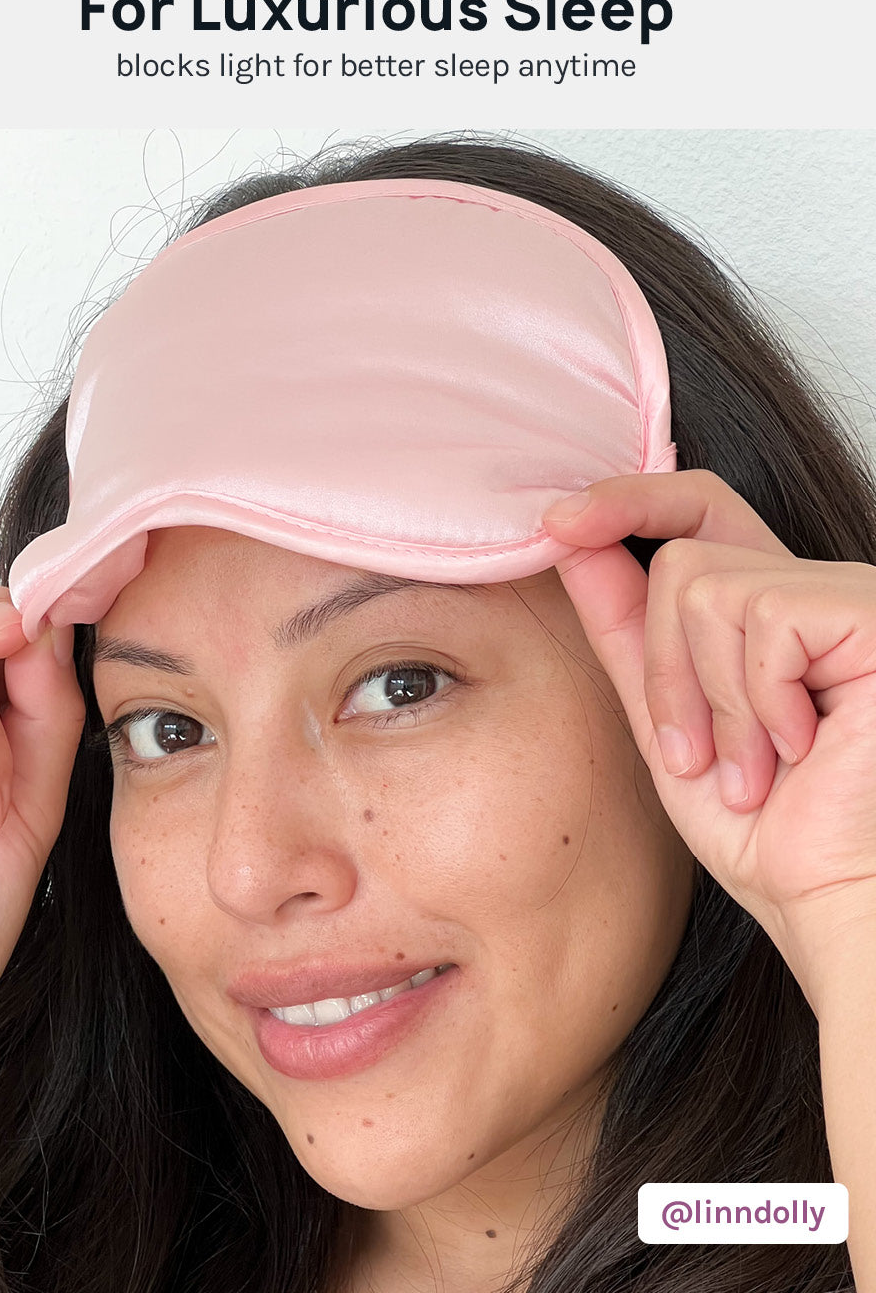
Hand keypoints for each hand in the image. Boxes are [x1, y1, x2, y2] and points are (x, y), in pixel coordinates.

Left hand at [543, 470, 875, 1004]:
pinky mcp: (869, 612)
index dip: (628, 502)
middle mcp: (813, 588)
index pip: (697, 510)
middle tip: (700, 759)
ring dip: (709, 700)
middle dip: (664, 672)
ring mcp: (847, 596)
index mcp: (769, 607)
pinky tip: (802, 749)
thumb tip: (570, 540)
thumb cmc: (766, 830)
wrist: (831, 900)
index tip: (558, 523)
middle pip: (681, 562)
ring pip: (705, 589)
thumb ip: (625, 632)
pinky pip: (761, 615)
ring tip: (754, 768)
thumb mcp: (666, 721)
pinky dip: (757, 699)